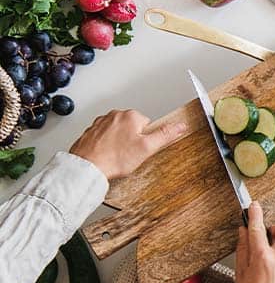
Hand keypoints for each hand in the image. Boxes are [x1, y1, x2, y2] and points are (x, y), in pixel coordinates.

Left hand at [69, 109, 185, 179]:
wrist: (87, 167)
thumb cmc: (113, 158)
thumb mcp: (147, 148)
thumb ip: (165, 135)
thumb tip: (180, 125)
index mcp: (130, 116)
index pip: (147, 125)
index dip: (145, 139)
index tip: (139, 148)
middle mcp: (114, 115)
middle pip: (132, 128)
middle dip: (132, 140)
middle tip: (128, 154)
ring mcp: (101, 122)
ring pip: (118, 132)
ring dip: (119, 142)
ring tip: (116, 155)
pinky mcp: (91, 131)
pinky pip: (105, 137)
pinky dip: (106, 145)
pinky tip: (107, 155)